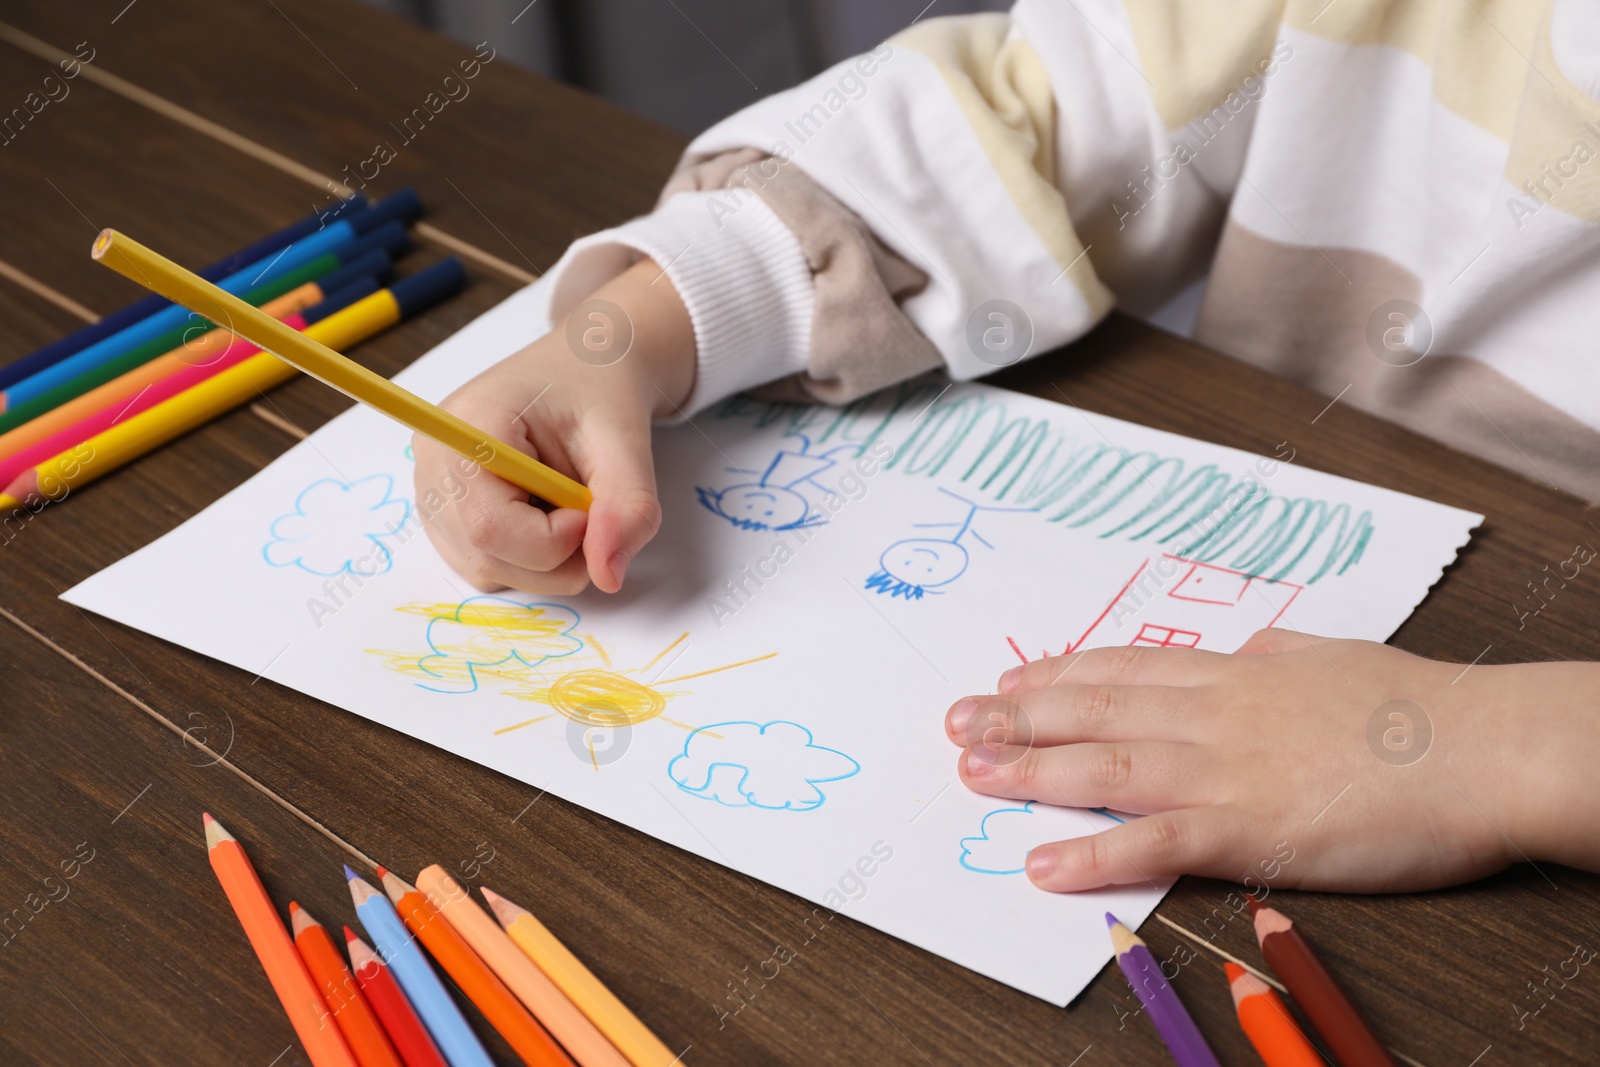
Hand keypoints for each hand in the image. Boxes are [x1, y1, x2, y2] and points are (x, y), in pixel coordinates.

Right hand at [413, 258, 693, 593]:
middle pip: (486, 556)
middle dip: (558, 558)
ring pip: (486, 570)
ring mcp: (433, 491)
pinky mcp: (445, 514)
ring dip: (546, 563)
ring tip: (568, 504)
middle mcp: (435, 460)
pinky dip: (529, 559)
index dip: (552, 541)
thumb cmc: (598, 388)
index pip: (489, 523)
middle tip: (593, 511)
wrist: (586, 368)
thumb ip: (628, 505)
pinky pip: (485, 566)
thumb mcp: (627, 438)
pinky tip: (546, 513)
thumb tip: (609, 578)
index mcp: (471, 424)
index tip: (592, 509)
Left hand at [945, 629, 1599, 892]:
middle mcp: (1213, 712)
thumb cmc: (1418, 704)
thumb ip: (1281, 653)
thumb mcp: (1334, 656)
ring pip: (1104, 766)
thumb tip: (1254, 646)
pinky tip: (1043, 864)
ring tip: (971, 772)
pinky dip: (1092, 854)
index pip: (1124, 668)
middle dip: (1018, 715)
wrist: (1479, 747)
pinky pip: (1153, 841)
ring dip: (1030, 770)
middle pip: (1094, 709)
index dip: (1058, 673)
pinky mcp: (1248, 828)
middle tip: (957, 720)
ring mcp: (1224, 768)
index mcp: (1235, 673)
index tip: (1009, 677)